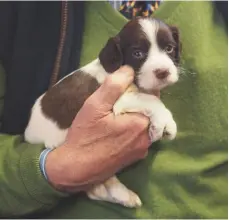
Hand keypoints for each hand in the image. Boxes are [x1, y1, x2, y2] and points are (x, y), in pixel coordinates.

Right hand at [45, 66, 150, 192]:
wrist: (76, 168)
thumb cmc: (85, 136)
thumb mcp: (95, 106)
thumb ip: (114, 86)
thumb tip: (129, 70)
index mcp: (141, 124)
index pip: (152, 99)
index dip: (140, 91)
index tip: (127, 89)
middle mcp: (147, 139)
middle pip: (149, 113)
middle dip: (137, 104)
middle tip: (118, 103)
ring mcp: (141, 151)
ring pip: (144, 126)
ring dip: (134, 118)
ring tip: (116, 116)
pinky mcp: (134, 159)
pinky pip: (139, 138)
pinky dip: (132, 130)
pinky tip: (116, 131)